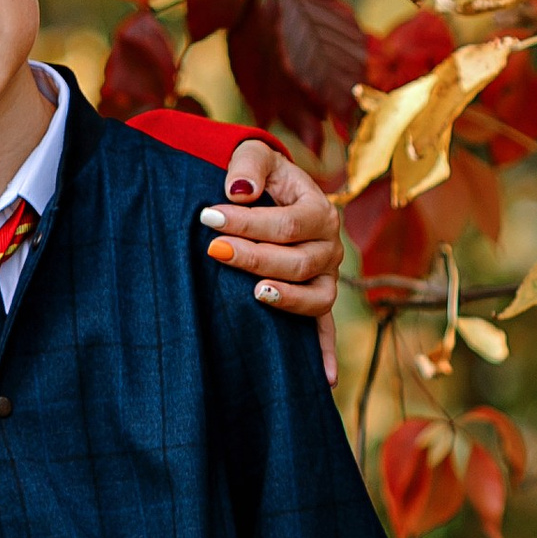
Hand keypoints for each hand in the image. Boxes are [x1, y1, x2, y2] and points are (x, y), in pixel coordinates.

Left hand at [203, 135, 342, 383]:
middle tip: (213, 249)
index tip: (207, 217)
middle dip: (253, 257)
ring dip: (285, 299)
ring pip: (315, 299)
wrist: (269, 192)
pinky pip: (324, 331)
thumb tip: (238, 191)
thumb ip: (247, 164)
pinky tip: (324, 381)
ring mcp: (325, 279)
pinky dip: (324, 355)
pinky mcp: (315, 301)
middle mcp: (330, 248)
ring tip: (254, 293)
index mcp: (320, 210)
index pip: (287, 224)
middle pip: (298, 262)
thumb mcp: (253, 156)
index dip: (247, 223)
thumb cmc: (258, 176)